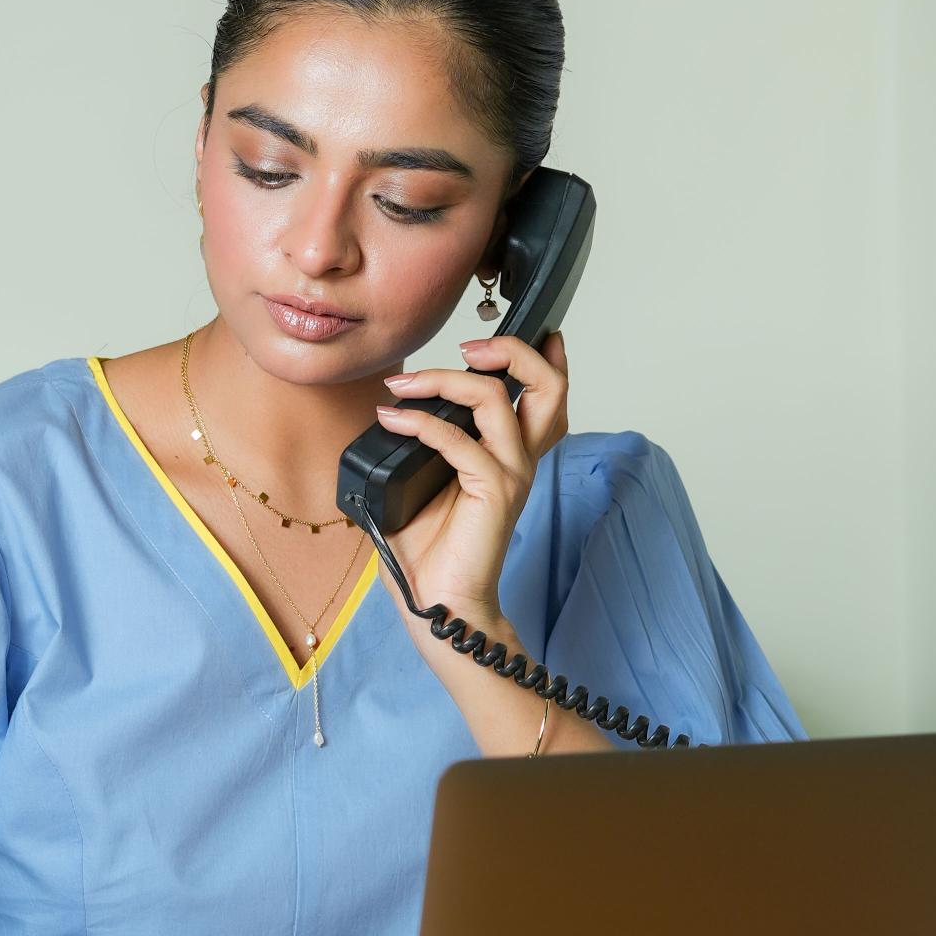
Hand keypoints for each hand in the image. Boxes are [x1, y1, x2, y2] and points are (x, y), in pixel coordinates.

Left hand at [373, 326, 569, 641]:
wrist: (443, 606)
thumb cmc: (432, 551)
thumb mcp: (424, 482)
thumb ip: (424, 445)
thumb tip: (388, 409)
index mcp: (511, 456)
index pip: (546, 397)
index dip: (546, 358)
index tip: (531, 329)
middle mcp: (520, 460)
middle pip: (547, 386)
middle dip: (514, 351)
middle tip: (470, 347)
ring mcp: (510, 475)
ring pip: (498, 399)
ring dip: (447, 379)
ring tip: (407, 382)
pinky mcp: (494, 493)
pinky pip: (460, 440)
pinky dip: (422, 421)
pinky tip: (393, 419)